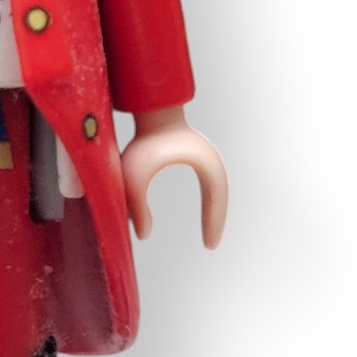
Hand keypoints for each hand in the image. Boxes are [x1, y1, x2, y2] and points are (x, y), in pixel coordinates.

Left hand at [119, 106, 227, 247]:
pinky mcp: (199, 157)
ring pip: (216, 193)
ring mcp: (207, 158)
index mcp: (205, 164)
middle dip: (216, 221)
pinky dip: (208, 204)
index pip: (216, 201)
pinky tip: (202, 218)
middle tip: (211, 245)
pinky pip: (209, 187)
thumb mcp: (135, 176)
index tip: (209, 246)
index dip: (213, 223)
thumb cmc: (143, 141)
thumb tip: (142, 236)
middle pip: (220, 198)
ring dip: (213, 213)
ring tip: (209, 237)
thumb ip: (136, 206)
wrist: (150, 111)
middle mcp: (212, 161)